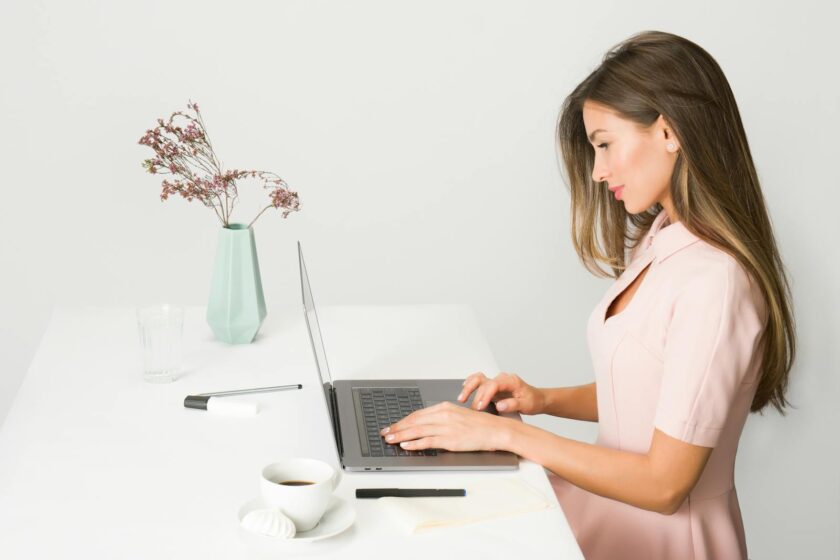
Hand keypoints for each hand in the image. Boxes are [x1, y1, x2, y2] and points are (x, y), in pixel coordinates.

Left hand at [379, 401, 512, 451]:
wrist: (495, 430)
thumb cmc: (479, 425)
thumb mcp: (458, 415)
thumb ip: (442, 418)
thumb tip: (425, 424)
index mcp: (445, 407)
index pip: (417, 414)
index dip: (403, 421)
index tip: (393, 425)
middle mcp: (443, 415)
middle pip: (414, 421)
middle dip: (397, 428)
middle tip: (385, 433)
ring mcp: (446, 427)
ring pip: (417, 431)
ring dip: (401, 435)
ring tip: (390, 440)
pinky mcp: (450, 440)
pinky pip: (428, 441)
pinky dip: (415, 444)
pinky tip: (406, 445)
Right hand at [457, 371, 544, 414]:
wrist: (537, 398)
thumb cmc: (533, 401)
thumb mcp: (527, 405)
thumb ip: (513, 404)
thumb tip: (499, 405)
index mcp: (511, 381)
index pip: (493, 384)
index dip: (485, 395)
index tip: (480, 407)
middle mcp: (502, 379)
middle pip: (483, 381)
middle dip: (475, 394)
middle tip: (471, 408)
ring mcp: (496, 382)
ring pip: (478, 379)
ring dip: (469, 387)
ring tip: (461, 398)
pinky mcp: (492, 387)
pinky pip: (478, 381)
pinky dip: (470, 384)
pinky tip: (464, 389)